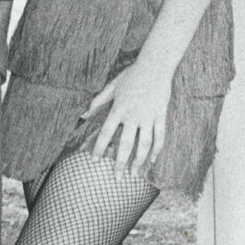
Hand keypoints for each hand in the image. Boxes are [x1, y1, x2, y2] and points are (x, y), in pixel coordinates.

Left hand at [84, 58, 173, 180]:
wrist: (155, 65)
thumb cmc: (132, 74)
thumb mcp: (112, 86)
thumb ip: (97, 101)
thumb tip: (82, 115)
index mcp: (119, 108)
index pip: (107, 132)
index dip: (99, 148)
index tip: (94, 160)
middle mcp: (133, 115)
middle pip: (126, 144)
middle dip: (120, 164)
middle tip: (117, 179)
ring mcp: (149, 116)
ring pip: (144, 144)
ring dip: (139, 161)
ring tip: (135, 174)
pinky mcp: (161, 115)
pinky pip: (160, 136)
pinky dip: (157, 150)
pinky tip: (152, 160)